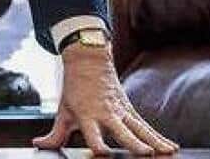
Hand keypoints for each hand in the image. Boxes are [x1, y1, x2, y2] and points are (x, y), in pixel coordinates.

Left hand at [33, 41, 177, 155]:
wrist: (89, 60)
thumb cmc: (75, 88)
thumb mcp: (63, 111)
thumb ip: (55, 134)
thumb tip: (38, 144)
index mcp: (87, 114)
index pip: (92, 132)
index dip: (97, 142)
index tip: (102, 153)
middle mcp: (106, 113)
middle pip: (122, 130)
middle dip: (134, 143)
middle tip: (146, 154)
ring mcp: (121, 110)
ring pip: (140, 128)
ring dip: (154, 141)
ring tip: (166, 153)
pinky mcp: (130, 109)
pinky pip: (146, 126)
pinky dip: (159, 137)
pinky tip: (170, 147)